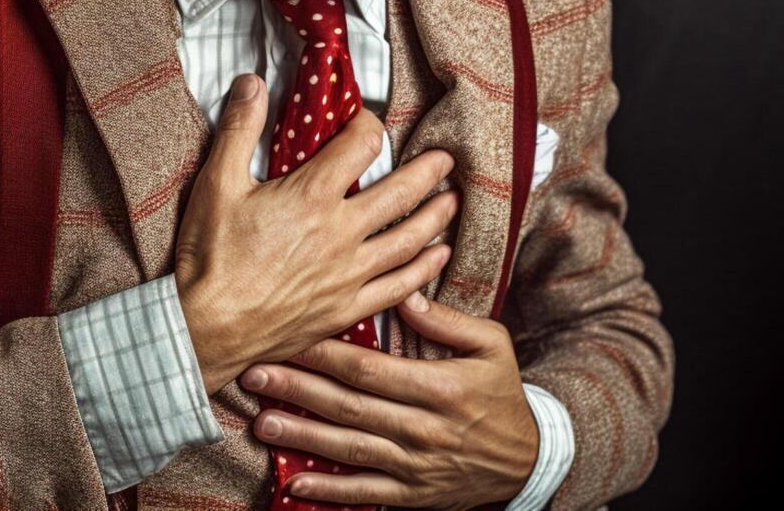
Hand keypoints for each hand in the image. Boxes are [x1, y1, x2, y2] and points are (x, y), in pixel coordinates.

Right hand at [175, 72, 461, 395]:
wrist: (207, 327)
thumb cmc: (210, 257)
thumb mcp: (217, 182)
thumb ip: (239, 129)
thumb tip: (251, 83)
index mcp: (312, 196)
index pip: (360, 145)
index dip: (369, 124)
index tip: (368, 121)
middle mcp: (340, 232)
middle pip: (400, 193)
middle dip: (427, 172)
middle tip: (447, 160)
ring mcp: (348, 274)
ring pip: (408, 240)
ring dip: (435, 218)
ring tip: (452, 203)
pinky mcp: (346, 309)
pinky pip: (398, 288)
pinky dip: (422, 272)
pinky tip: (436, 261)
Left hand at [239, 291, 539, 509]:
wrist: (530, 460)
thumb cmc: (503, 393)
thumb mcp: (492, 345)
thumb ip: (447, 321)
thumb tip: (404, 293)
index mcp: (440, 386)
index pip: (370, 367)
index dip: (325, 353)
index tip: (288, 335)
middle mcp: (423, 428)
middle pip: (350, 406)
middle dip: (298, 389)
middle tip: (254, 373)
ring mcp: (416, 465)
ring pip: (349, 449)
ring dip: (301, 437)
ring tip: (261, 422)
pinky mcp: (413, 494)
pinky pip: (365, 493)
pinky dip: (328, 490)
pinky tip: (293, 482)